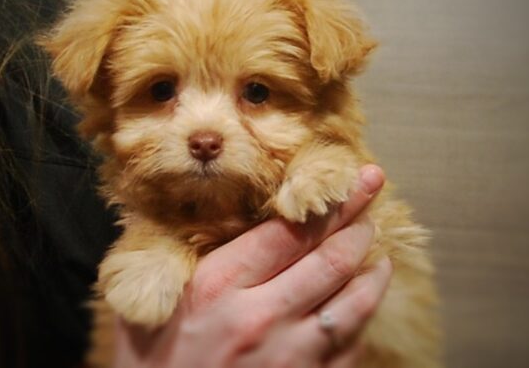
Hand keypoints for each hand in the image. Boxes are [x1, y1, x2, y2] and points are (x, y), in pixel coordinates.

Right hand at [113, 165, 389, 367]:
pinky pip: (349, 346)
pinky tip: (365, 301)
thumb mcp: (149, 300)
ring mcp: (288, 357)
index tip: (353, 180)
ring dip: (373, 272)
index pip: (290, 231)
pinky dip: (363, 317)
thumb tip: (206, 214)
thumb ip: (178, 255)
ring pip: (352, 304)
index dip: (331, 202)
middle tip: (372, 200)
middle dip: (359, 223)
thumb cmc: (148, 362)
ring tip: (379, 252)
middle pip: (329, 260)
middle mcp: (259, 317)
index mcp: (218, 285)